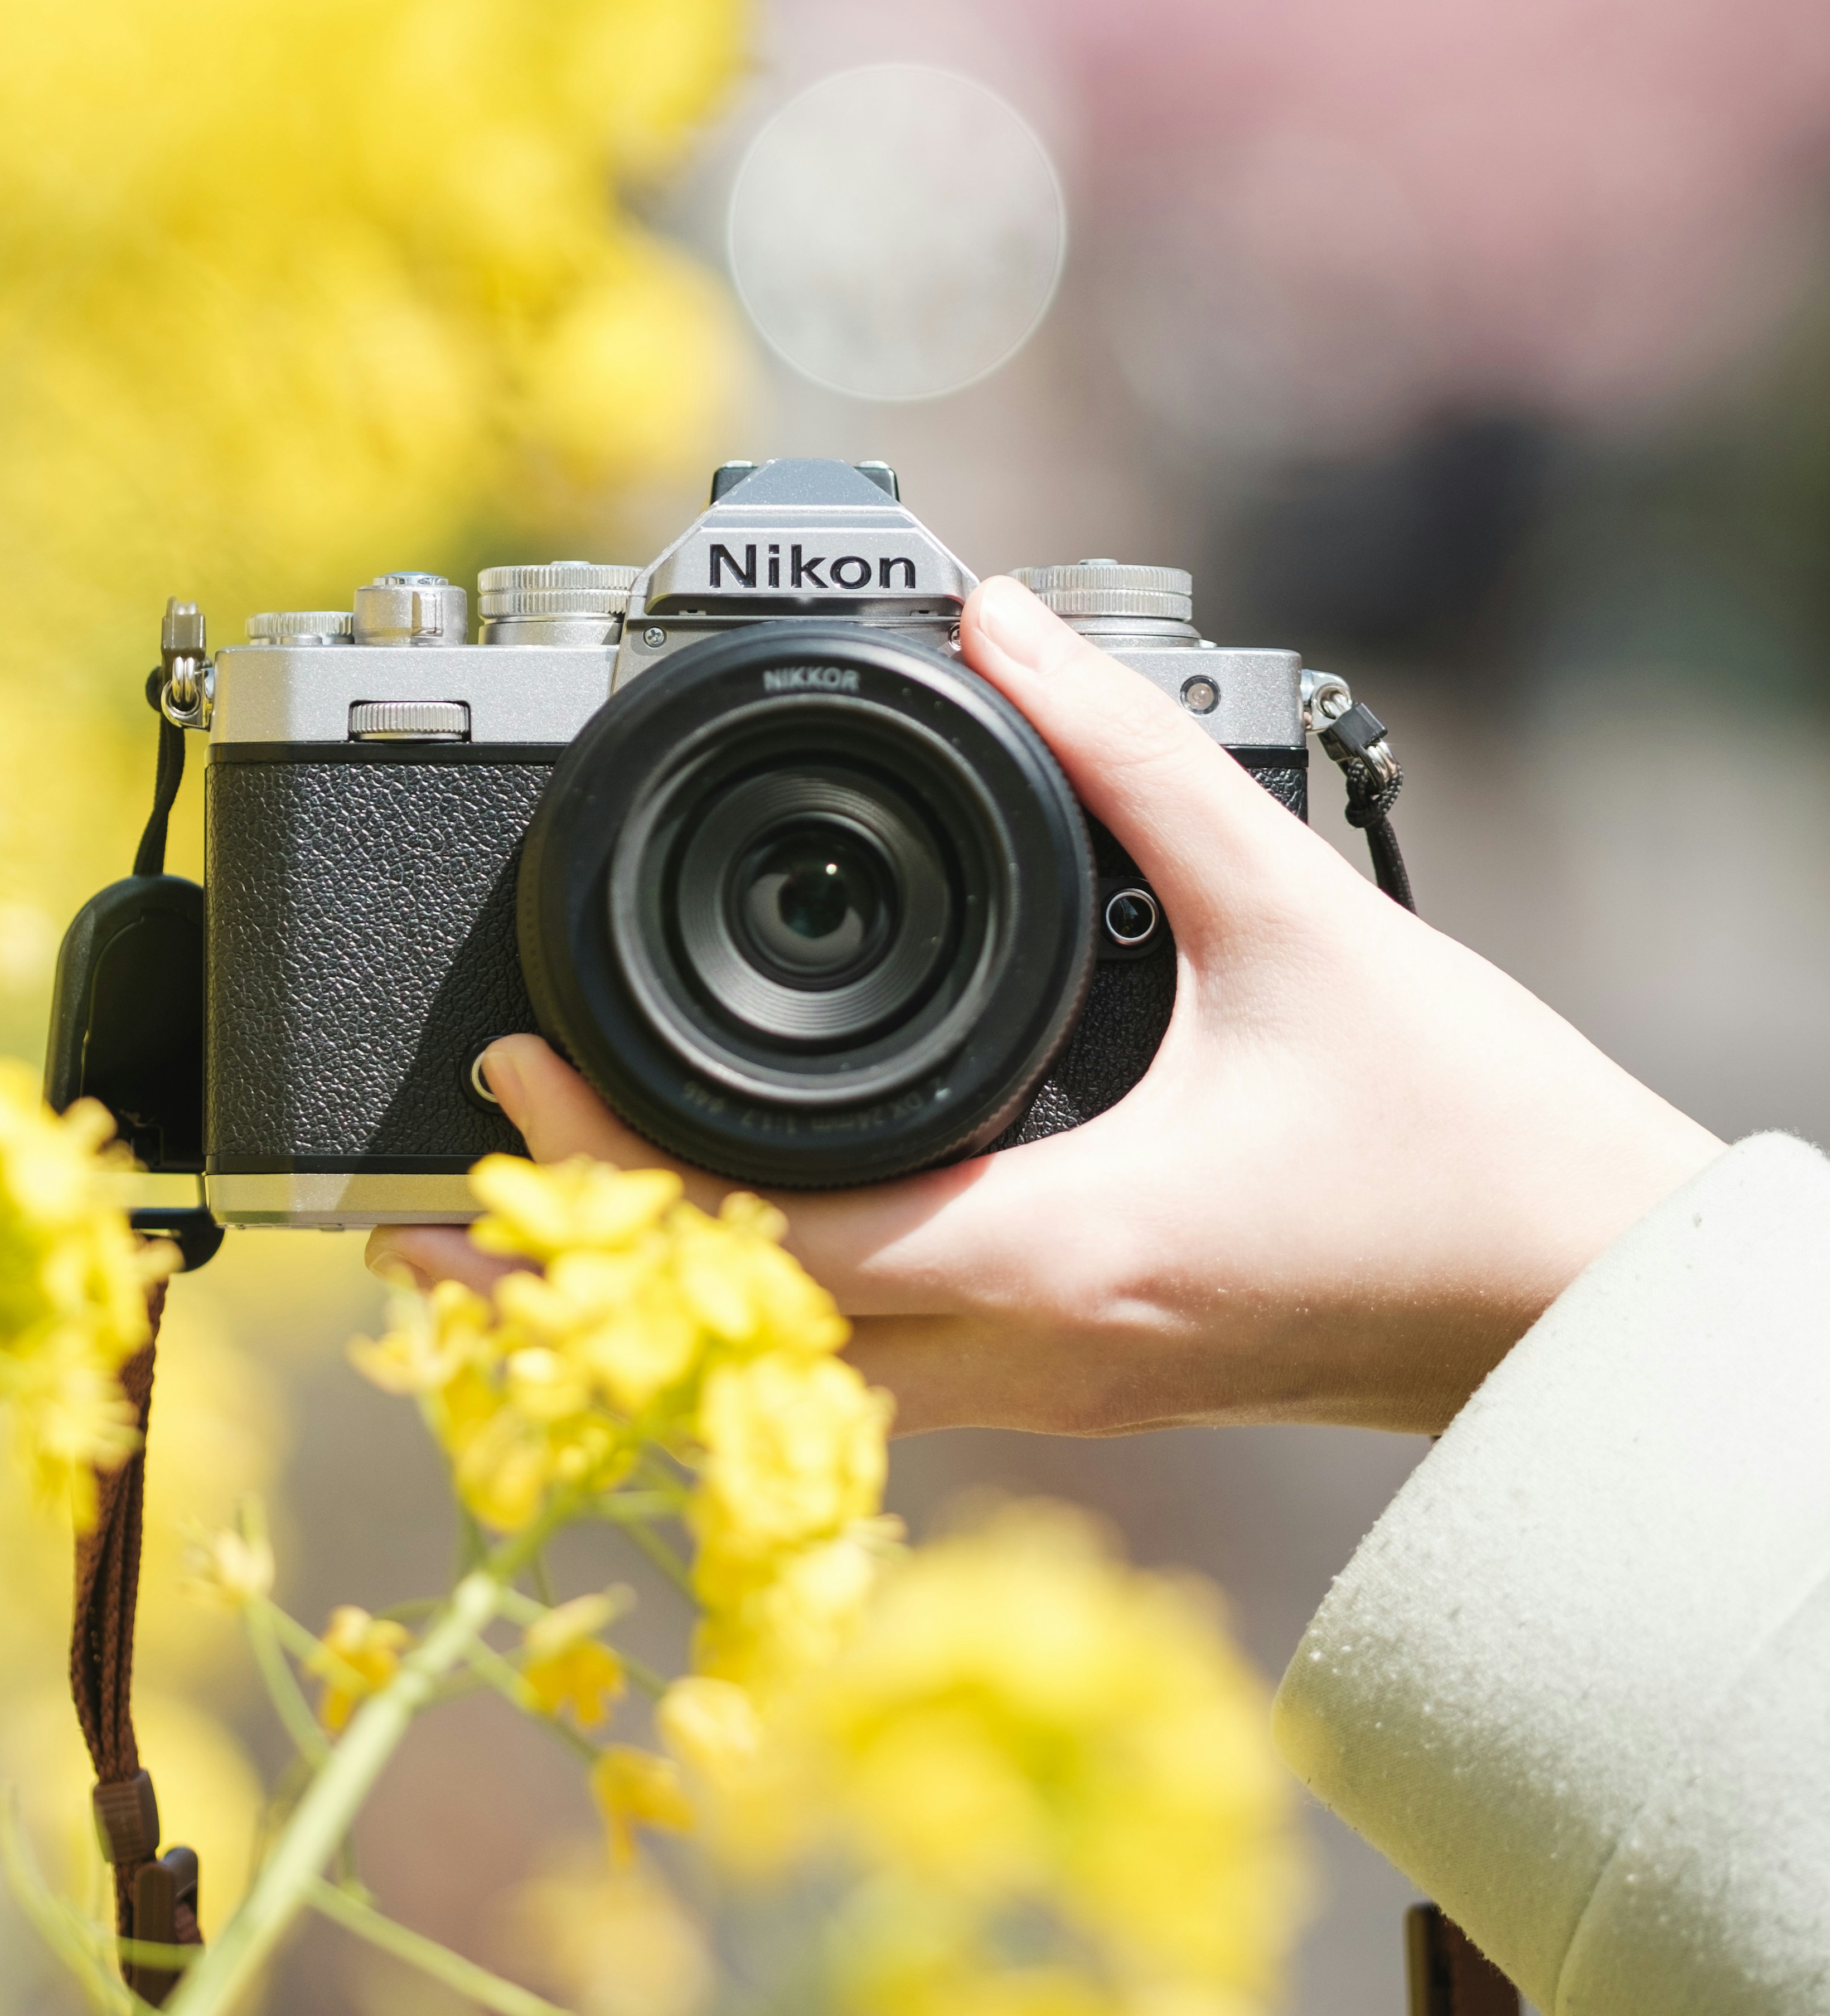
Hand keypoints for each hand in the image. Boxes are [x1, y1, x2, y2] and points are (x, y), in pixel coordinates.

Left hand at [367, 578, 1718, 1436]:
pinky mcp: (1089, 1376)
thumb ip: (1141, 756)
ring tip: (526, 1238)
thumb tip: (1015, 628)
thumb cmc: (1468, 1139)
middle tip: (435, 1194)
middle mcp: (1029, 1351)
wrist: (1580, 1300)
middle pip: (734, 1346)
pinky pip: (880, 1375)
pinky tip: (723, 1261)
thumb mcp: (1295, 917)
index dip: (606, 1173)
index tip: (510, 1070)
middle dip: (569, 1274)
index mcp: (1051, 1251)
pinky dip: (767, 1324)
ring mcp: (1055, 1387)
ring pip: (799, 1385)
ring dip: (655, 1310)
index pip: (761, 1249)